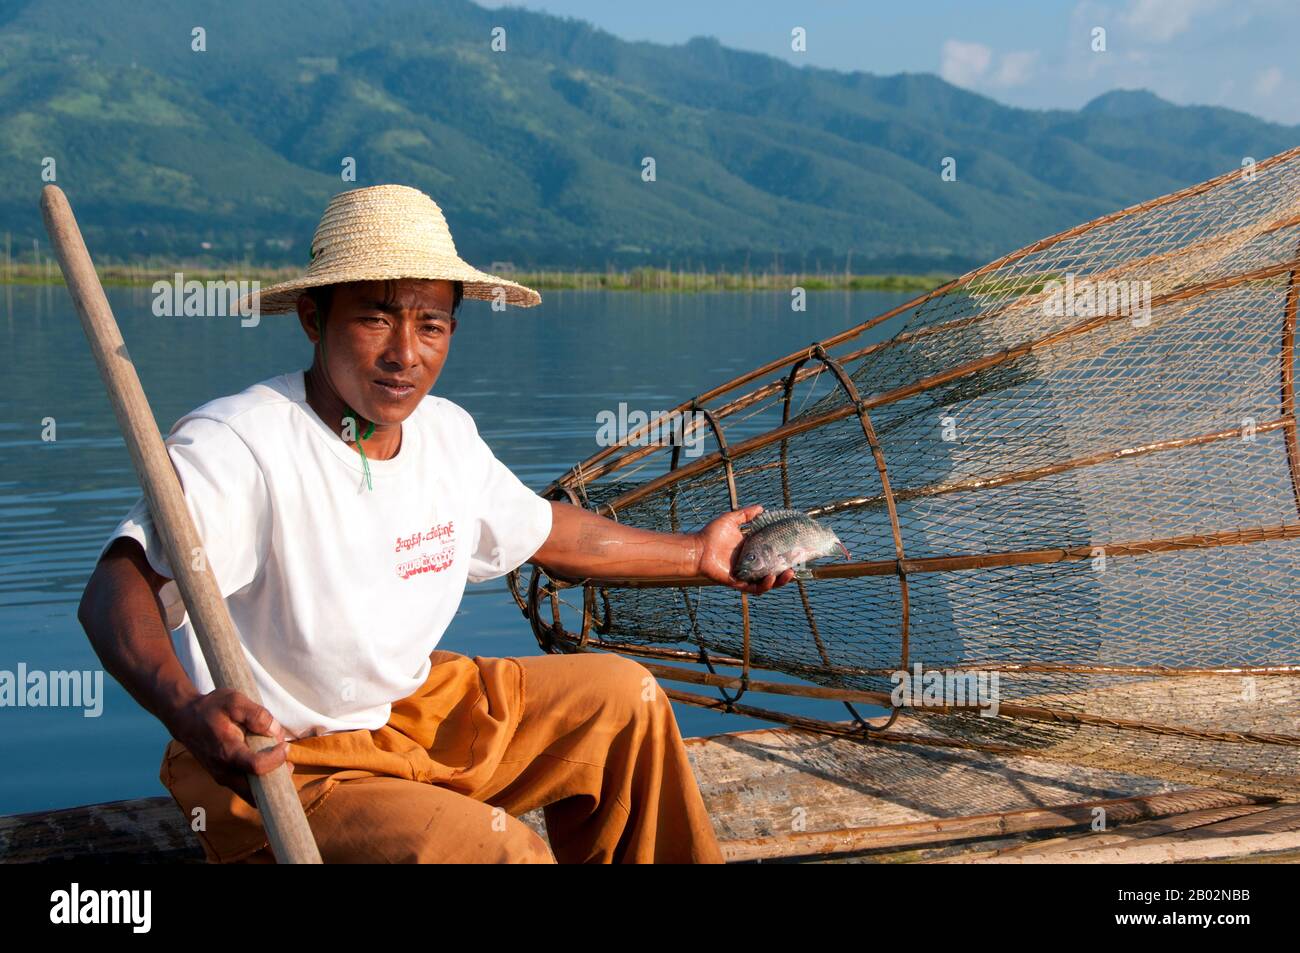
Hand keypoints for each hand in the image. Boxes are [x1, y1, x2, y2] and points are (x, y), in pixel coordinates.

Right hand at [170, 688, 292, 808]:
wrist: (185, 719)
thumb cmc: (211, 708)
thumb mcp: (234, 700)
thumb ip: (257, 714)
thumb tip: (275, 731)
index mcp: (227, 752)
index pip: (257, 766)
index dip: (277, 759)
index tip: (285, 745)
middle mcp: (223, 771)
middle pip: (256, 791)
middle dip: (277, 781)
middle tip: (288, 765)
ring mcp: (222, 778)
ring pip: (251, 794)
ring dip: (269, 784)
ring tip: (280, 765)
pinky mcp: (224, 778)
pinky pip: (246, 789)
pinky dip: (260, 783)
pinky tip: (269, 767)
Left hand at [694, 504, 795, 594]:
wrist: (696, 548)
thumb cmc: (711, 534)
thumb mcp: (731, 520)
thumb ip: (746, 514)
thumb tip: (762, 507)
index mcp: (751, 551)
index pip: (771, 555)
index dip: (783, 555)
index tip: (795, 550)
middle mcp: (751, 564)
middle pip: (773, 571)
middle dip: (786, 571)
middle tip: (795, 566)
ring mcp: (746, 575)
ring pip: (767, 582)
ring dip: (779, 580)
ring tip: (788, 573)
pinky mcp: (739, 583)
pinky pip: (754, 588)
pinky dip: (764, 585)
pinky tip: (771, 577)